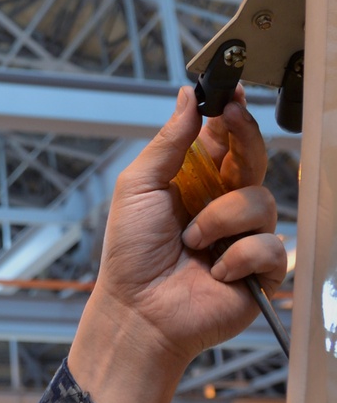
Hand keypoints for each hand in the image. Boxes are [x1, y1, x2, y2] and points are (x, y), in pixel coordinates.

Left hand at [68, 85, 286, 402]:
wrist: (138, 310)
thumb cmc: (131, 252)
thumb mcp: (138, 187)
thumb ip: (168, 143)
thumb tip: (187, 98)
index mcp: (193, 182)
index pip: (222, 140)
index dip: (228, 114)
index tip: (227, 92)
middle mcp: (223, 203)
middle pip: (253, 158)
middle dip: (245, 136)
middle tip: (232, 118)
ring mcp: (244, 235)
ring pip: (260, 200)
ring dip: (220, 219)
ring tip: (192, 242)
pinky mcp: (262, 269)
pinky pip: (270, 245)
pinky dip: (238, 257)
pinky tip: (215, 270)